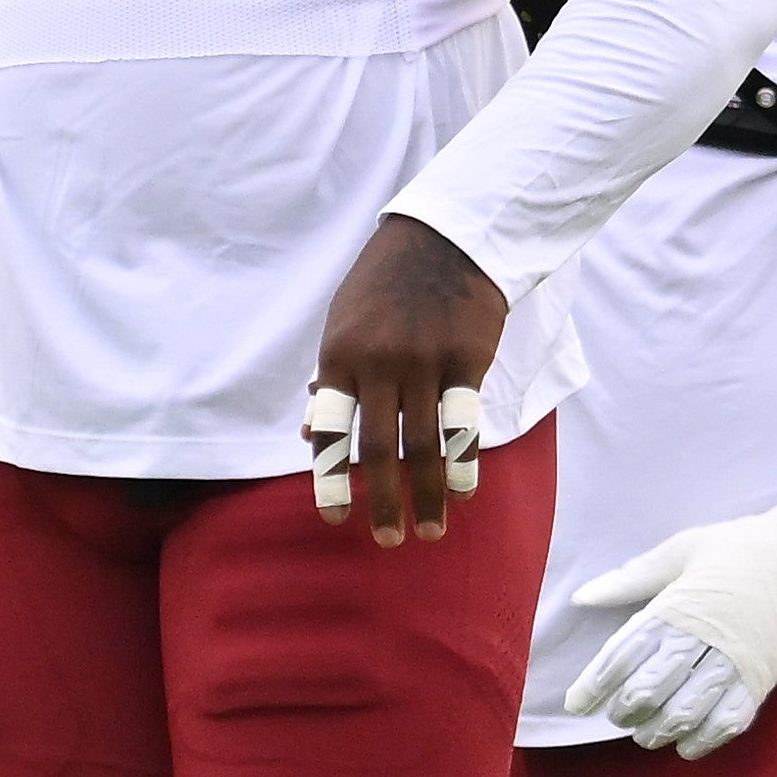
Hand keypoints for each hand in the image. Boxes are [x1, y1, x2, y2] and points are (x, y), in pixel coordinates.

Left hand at [301, 213, 508, 546]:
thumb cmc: (385, 284)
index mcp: (340, 356)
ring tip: (430, 530)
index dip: (330, 477)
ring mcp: (425, 362)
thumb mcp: (344, 322)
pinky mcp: (466, 359)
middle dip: (382, 500)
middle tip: (388, 539)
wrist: (445, 236)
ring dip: (428, 493)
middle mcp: (379, 364)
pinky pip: (464, 422)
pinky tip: (464, 492)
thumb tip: (310, 435)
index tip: (335, 516)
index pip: (330, 429)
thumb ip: (332, 379)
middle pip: (377, 447)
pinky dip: (464, 463)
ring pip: (424, 444)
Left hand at [562, 463, 776, 755]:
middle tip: (616, 716)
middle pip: (648, 691)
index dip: (593, 685)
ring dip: (657, 731)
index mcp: (674, 607)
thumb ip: (630, 578)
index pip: (621, 655)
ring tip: (645, 733)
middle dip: (623, 712)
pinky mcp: (761, 681)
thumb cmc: (740, 548)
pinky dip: (702, 741)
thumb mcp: (681, 550)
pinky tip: (686, 745)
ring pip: (683, 714)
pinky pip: (727, 724)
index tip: (575, 704)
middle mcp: (700, 640)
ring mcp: (733, 664)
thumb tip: (583, 597)